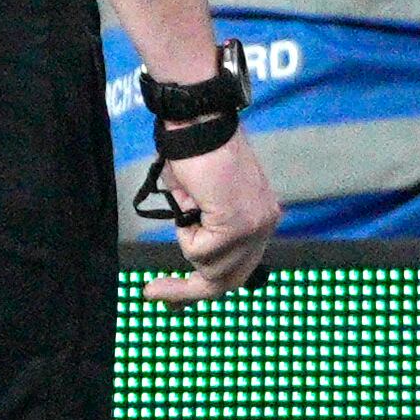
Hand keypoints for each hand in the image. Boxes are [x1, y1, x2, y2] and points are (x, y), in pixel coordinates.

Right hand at [141, 133, 278, 304]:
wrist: (198, 120)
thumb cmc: (195, 149)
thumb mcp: (204, 198)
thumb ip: (207, 225)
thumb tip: (196, 253)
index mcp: (263, 215)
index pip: (240, 267)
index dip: (207, 285)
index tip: (173, 299)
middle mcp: (265, 223)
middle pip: (227, 279)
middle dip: (187, 290)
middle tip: (153, 292)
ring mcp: (254, 227)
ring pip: (208, 267)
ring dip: (186, 239)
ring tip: (189, 202)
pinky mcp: (237, 226)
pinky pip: (198, 251)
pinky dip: (184, 229)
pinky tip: (193, 198)